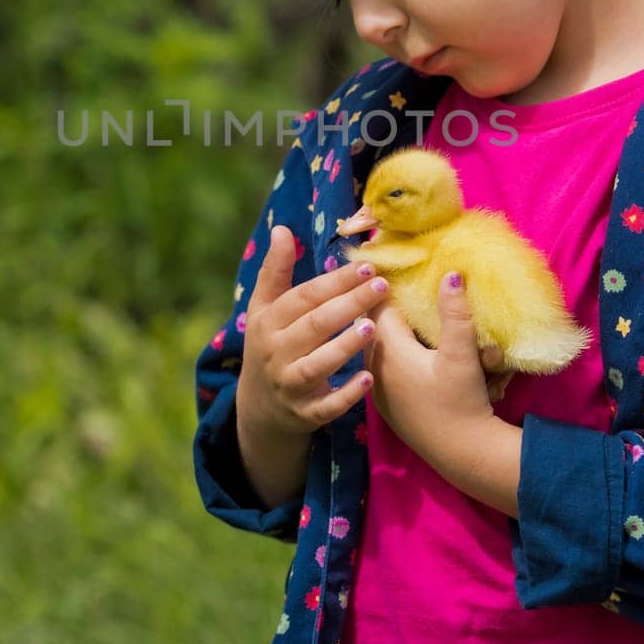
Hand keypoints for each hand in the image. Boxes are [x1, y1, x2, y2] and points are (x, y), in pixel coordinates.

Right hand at [236, 226, 385, 440]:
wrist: (260, 407)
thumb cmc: (271, 345)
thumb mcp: (265, 309)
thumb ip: (275, 270)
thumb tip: (282, 229)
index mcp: (268, 323)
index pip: (304, 297)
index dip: (334, 281)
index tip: (366, 266)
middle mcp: (276, 354)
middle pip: (314, 326)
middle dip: (348, 305)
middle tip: (382, 287)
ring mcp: (289, 386)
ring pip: (317, 365)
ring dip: (344, 346)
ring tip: (372, 326)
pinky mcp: (304, 414)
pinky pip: (326, 406)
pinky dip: (346, 394)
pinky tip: (369, 378)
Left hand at [366, 271, 497, 464]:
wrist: (460, 455)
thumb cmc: (460, 403)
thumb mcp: (462, 355)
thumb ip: (455, 313)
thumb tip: (451, 273)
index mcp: (388, 349)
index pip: (377, 303)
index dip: (385, 281)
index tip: (393, 261)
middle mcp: (374, 365)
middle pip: (374, 322)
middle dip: (386, 302)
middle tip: (399, 280)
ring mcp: (376, 386)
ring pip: (378, 344)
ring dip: (390, 327)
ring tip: (404, 310)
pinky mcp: (385, 402)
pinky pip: (383, 363)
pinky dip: (394, 350)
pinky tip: (412, 349)